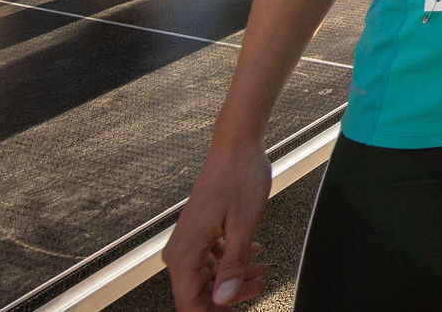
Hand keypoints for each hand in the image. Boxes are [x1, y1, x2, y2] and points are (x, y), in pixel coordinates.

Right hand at [164, 141, 271, 309]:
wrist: (236, 146)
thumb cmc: (240, 177)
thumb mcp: (244, 224)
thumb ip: (233, 265)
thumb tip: (224, 299)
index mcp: (185, 254)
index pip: (190, 304)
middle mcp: (180, 251)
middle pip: (199, 293)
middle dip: (229, 297)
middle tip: (258, 288)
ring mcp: (188, 242)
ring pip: (208, 277)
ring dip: (234, 279)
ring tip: (261, 271)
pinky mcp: (198, 234)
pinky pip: (211, 260)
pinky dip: (231, 262)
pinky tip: (253, 255)